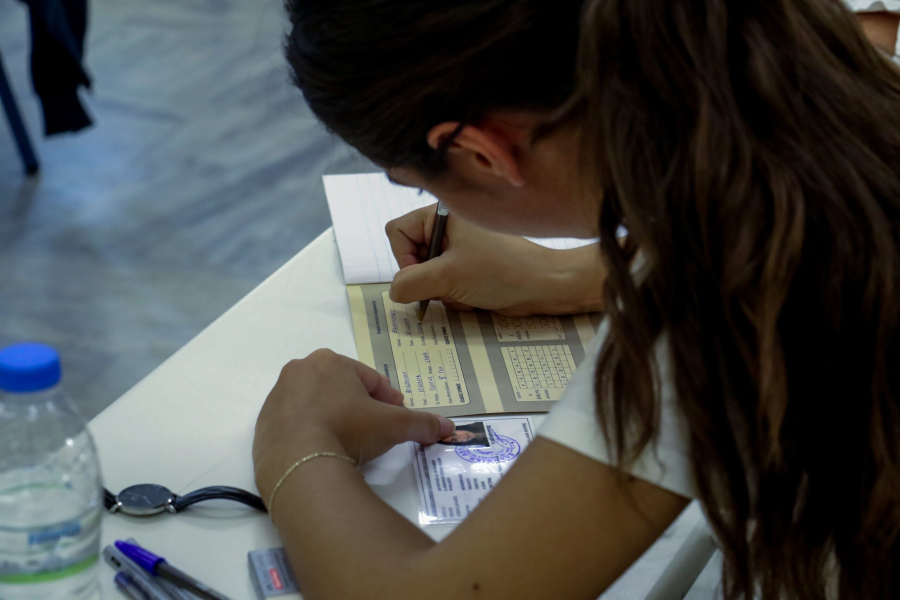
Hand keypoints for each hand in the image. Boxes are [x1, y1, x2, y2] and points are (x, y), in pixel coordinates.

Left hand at [253, 350, 454, 498]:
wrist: (298, 464)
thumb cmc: (348, 430)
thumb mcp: (393, 426)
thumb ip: (422, 423)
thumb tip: (448, 427)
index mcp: (330, 361)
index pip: (369, 379)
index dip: (387, 400)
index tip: (397, 417)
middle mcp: (299, 371)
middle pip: (340, 389)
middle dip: (358, 407)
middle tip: (373, 432)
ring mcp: (278, 397)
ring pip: (316, 405)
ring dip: (332, 419)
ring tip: (348, 446)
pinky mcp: (264, 424)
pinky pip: (295, 425)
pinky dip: (310, 434)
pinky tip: (323, 453)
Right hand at [386, 205, 605, 315]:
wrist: (543, 286)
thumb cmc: (500, 271)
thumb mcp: (448, 276)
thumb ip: (410, 282)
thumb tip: (393, 291)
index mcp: (442, 214)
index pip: (397, 232)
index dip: (403, 258)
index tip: (422, 276)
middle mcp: (447, 227)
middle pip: (410, 256)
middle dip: (427, 278)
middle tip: (448, 286)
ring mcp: (458, 248)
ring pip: (426, 275)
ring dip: (443, 291)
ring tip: (467, 291)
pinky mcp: (468, 267)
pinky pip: (444, 285)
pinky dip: (455, 296)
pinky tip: (475, 297)